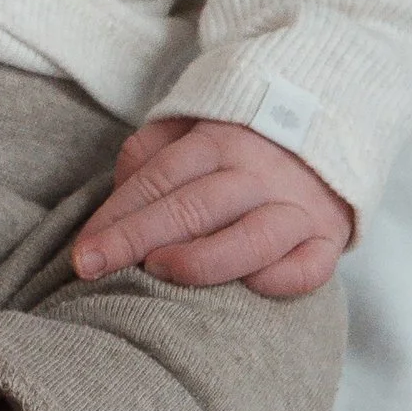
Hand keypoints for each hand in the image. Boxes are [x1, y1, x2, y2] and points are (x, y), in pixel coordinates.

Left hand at [71, 118, 353, 296]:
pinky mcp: (328, 237)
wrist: (329, 123)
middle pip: (192, 207)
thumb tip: (117, 201)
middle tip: (92, 266)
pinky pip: (309, 267)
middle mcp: (258, 173)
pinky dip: (281, 279)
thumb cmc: (237, 140)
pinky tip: (247, 287)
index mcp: (217, 141)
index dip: (116, 217)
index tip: (82, 253)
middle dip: (135, 238)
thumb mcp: (187, 126)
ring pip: (252, 239)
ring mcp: (297, 206)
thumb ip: (148, 155)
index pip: (158, 179)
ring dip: (202, 259)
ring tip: (159, 270)